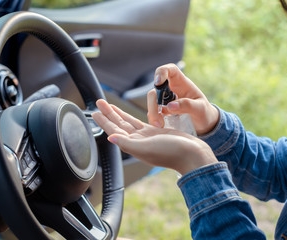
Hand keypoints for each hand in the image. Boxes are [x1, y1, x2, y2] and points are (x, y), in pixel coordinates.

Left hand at [92, 99, 217, 174]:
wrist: (192, 154)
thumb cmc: (171, 153)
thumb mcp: (146, 148)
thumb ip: (127, 143)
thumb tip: (110, 138)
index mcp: (133, 145)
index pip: (114, 130)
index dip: (104, 121)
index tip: (95, 112)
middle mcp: (138, 141)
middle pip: (119, 124)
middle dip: (108, 114)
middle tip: (99, 103)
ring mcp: (146, 137)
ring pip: (128, 122)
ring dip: (118, 114)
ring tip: (108, 106)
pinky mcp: (155, 133)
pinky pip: (139, 122)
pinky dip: (131, 117)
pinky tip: (126, 115)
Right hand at [147, 63, 218, 134]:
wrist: (203, 124)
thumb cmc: (204, 112)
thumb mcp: (200, 109)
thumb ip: (187, 105)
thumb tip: (170, 106)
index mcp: (181, 83)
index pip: (170, 70)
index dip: (162, 72)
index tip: (158, 82)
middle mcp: (170, 89)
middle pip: (155, 90)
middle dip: (153, 104)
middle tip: (158, 119)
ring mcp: (165, 99)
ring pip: (152, 102)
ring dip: (153, 114)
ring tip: (160, 126)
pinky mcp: (161, 110)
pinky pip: (153, 112)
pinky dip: (153, 119)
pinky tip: (160, 126)